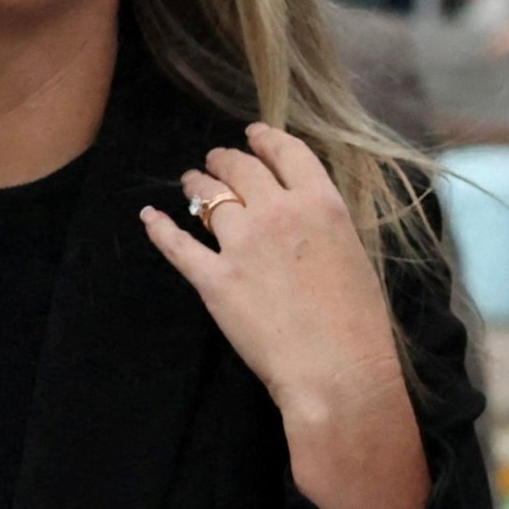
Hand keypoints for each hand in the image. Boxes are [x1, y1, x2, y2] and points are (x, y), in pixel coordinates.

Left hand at [142, 125, 428, 508]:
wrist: (338, 372)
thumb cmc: (359, 325)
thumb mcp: (353, 256)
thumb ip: (322, 226)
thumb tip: (298, 216)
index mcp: (321, 204)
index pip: (286, 153)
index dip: (265, 139)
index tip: (253, 136)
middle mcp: (279, 213)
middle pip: (241, 168)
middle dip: (225, 160)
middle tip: (216, 162)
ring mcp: (242, 244)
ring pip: (209, 196)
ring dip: (197, 184)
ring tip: (191, 182)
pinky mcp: (214, 279)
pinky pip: (177, 245)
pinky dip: (160, 228)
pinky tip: (150, 217)